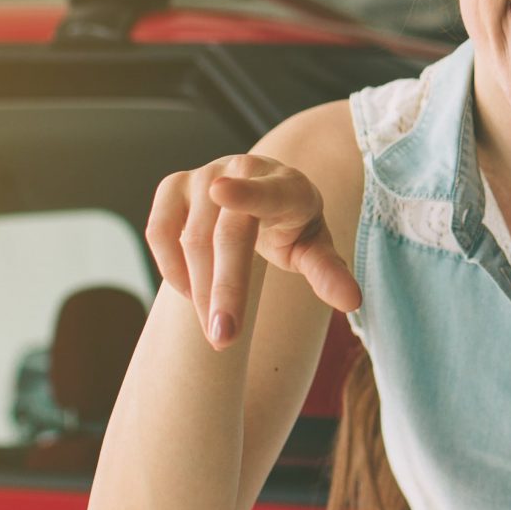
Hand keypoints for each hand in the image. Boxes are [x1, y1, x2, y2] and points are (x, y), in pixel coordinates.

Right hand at [145, 154, 361, 346]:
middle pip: (227, 233)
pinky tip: (190, 293)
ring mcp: (203, 175)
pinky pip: (159, 231)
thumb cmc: (290, 226)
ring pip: (190, 237)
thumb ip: (328, 272)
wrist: (261, 193)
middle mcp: (242, 171)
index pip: (268, 190)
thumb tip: (352, 303)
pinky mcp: (173, 186)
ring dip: (199, 290)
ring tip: (215, 329)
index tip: (222, 193)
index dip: (246, 192)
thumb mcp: (313, 247)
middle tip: (224, 338)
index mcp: (287, 186)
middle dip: (225, 288)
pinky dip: (171, 268)